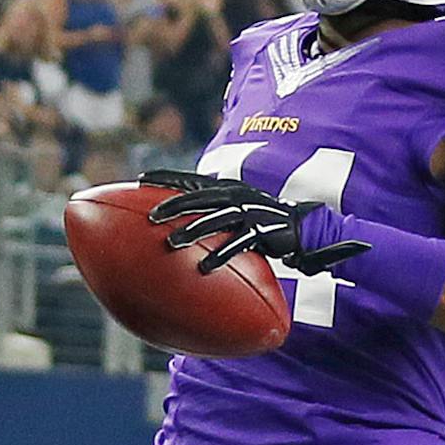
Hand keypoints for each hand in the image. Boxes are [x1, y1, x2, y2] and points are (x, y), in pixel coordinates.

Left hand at [139, 169, 369, 274]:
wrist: (303, 230)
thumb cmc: (262, 226)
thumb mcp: (235, 216)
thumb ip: (211, 217)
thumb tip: (177, 231)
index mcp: (227, 189)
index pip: (192, 180)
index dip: (167, 177)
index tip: (141, 179)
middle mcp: (237, 196)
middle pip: (200, 197)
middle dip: (174, 204)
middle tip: (151, 217)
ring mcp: (251, 212)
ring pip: (216, 218)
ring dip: (193, 230)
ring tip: (171, 243)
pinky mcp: (264, 231)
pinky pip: (238, 243)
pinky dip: (221, 254)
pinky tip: (204, 267)